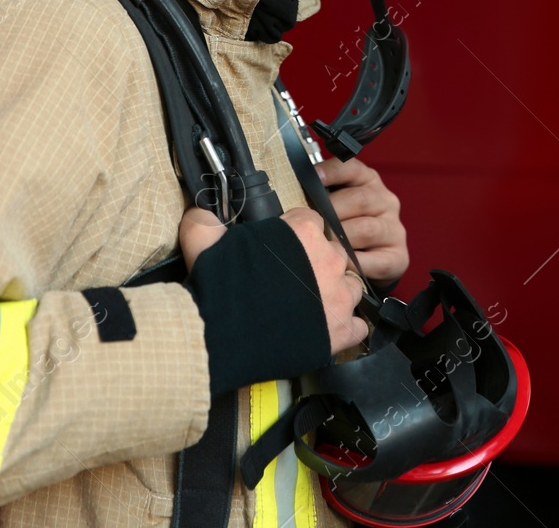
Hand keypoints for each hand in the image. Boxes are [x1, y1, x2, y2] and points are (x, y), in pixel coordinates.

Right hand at [178, 208, 367, 355]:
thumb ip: (206, 224)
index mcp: (303, 233)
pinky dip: (344, 326)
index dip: (296, 234)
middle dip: (317, 263)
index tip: (284, 248)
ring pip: (351, 286)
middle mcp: (328, 261)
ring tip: (310, 304)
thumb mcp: (204, 246)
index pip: (311, 221)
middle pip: (334, 253)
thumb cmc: (219, 293)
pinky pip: (357, 325)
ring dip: (335, 292)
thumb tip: (201, 215)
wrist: (220, 341)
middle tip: (293, 280)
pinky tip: (324, 327)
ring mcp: (339, 298)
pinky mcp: (341, 331)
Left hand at [317, 156, 408, 285]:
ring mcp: (394, 229)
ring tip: (322, 246)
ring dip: (341, 239)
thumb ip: (321, 196)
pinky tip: (340, 266)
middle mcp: (386, 202)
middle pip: (360, 200)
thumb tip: (293, 192)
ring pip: (366, 229)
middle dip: (331, 212)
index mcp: (369, 182)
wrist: (371, 262)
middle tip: (311, 223)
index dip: (332, 172)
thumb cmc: (345, 229)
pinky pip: (375, 260)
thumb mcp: (335, 206)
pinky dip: (354, 263)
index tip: (313, 177)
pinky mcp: (398, 256)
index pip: (353, 169)